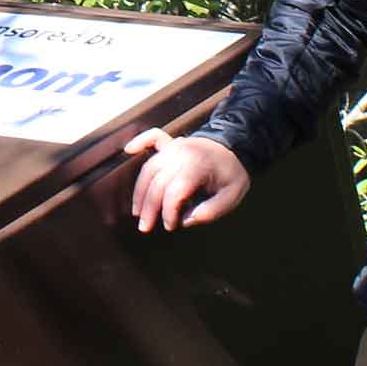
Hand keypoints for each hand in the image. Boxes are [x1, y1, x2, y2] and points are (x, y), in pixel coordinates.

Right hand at [126, 129, 251, 232]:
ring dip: (140, 191)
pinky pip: (152, 138)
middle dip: (149, 208)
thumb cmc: (232, 173)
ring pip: (149, 168)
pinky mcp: (172, 143)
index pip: (174, 191)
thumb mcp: (232, 196)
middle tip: (145, 227)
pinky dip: (139, 142)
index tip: (171, 226)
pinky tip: (128, 150)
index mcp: (199, 166)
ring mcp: (175, 146)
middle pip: (157, 182)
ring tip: (138, 211)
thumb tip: (185, 221)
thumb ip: (211, 211)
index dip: (168, 212)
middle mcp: (183, 154)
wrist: (238, 146)